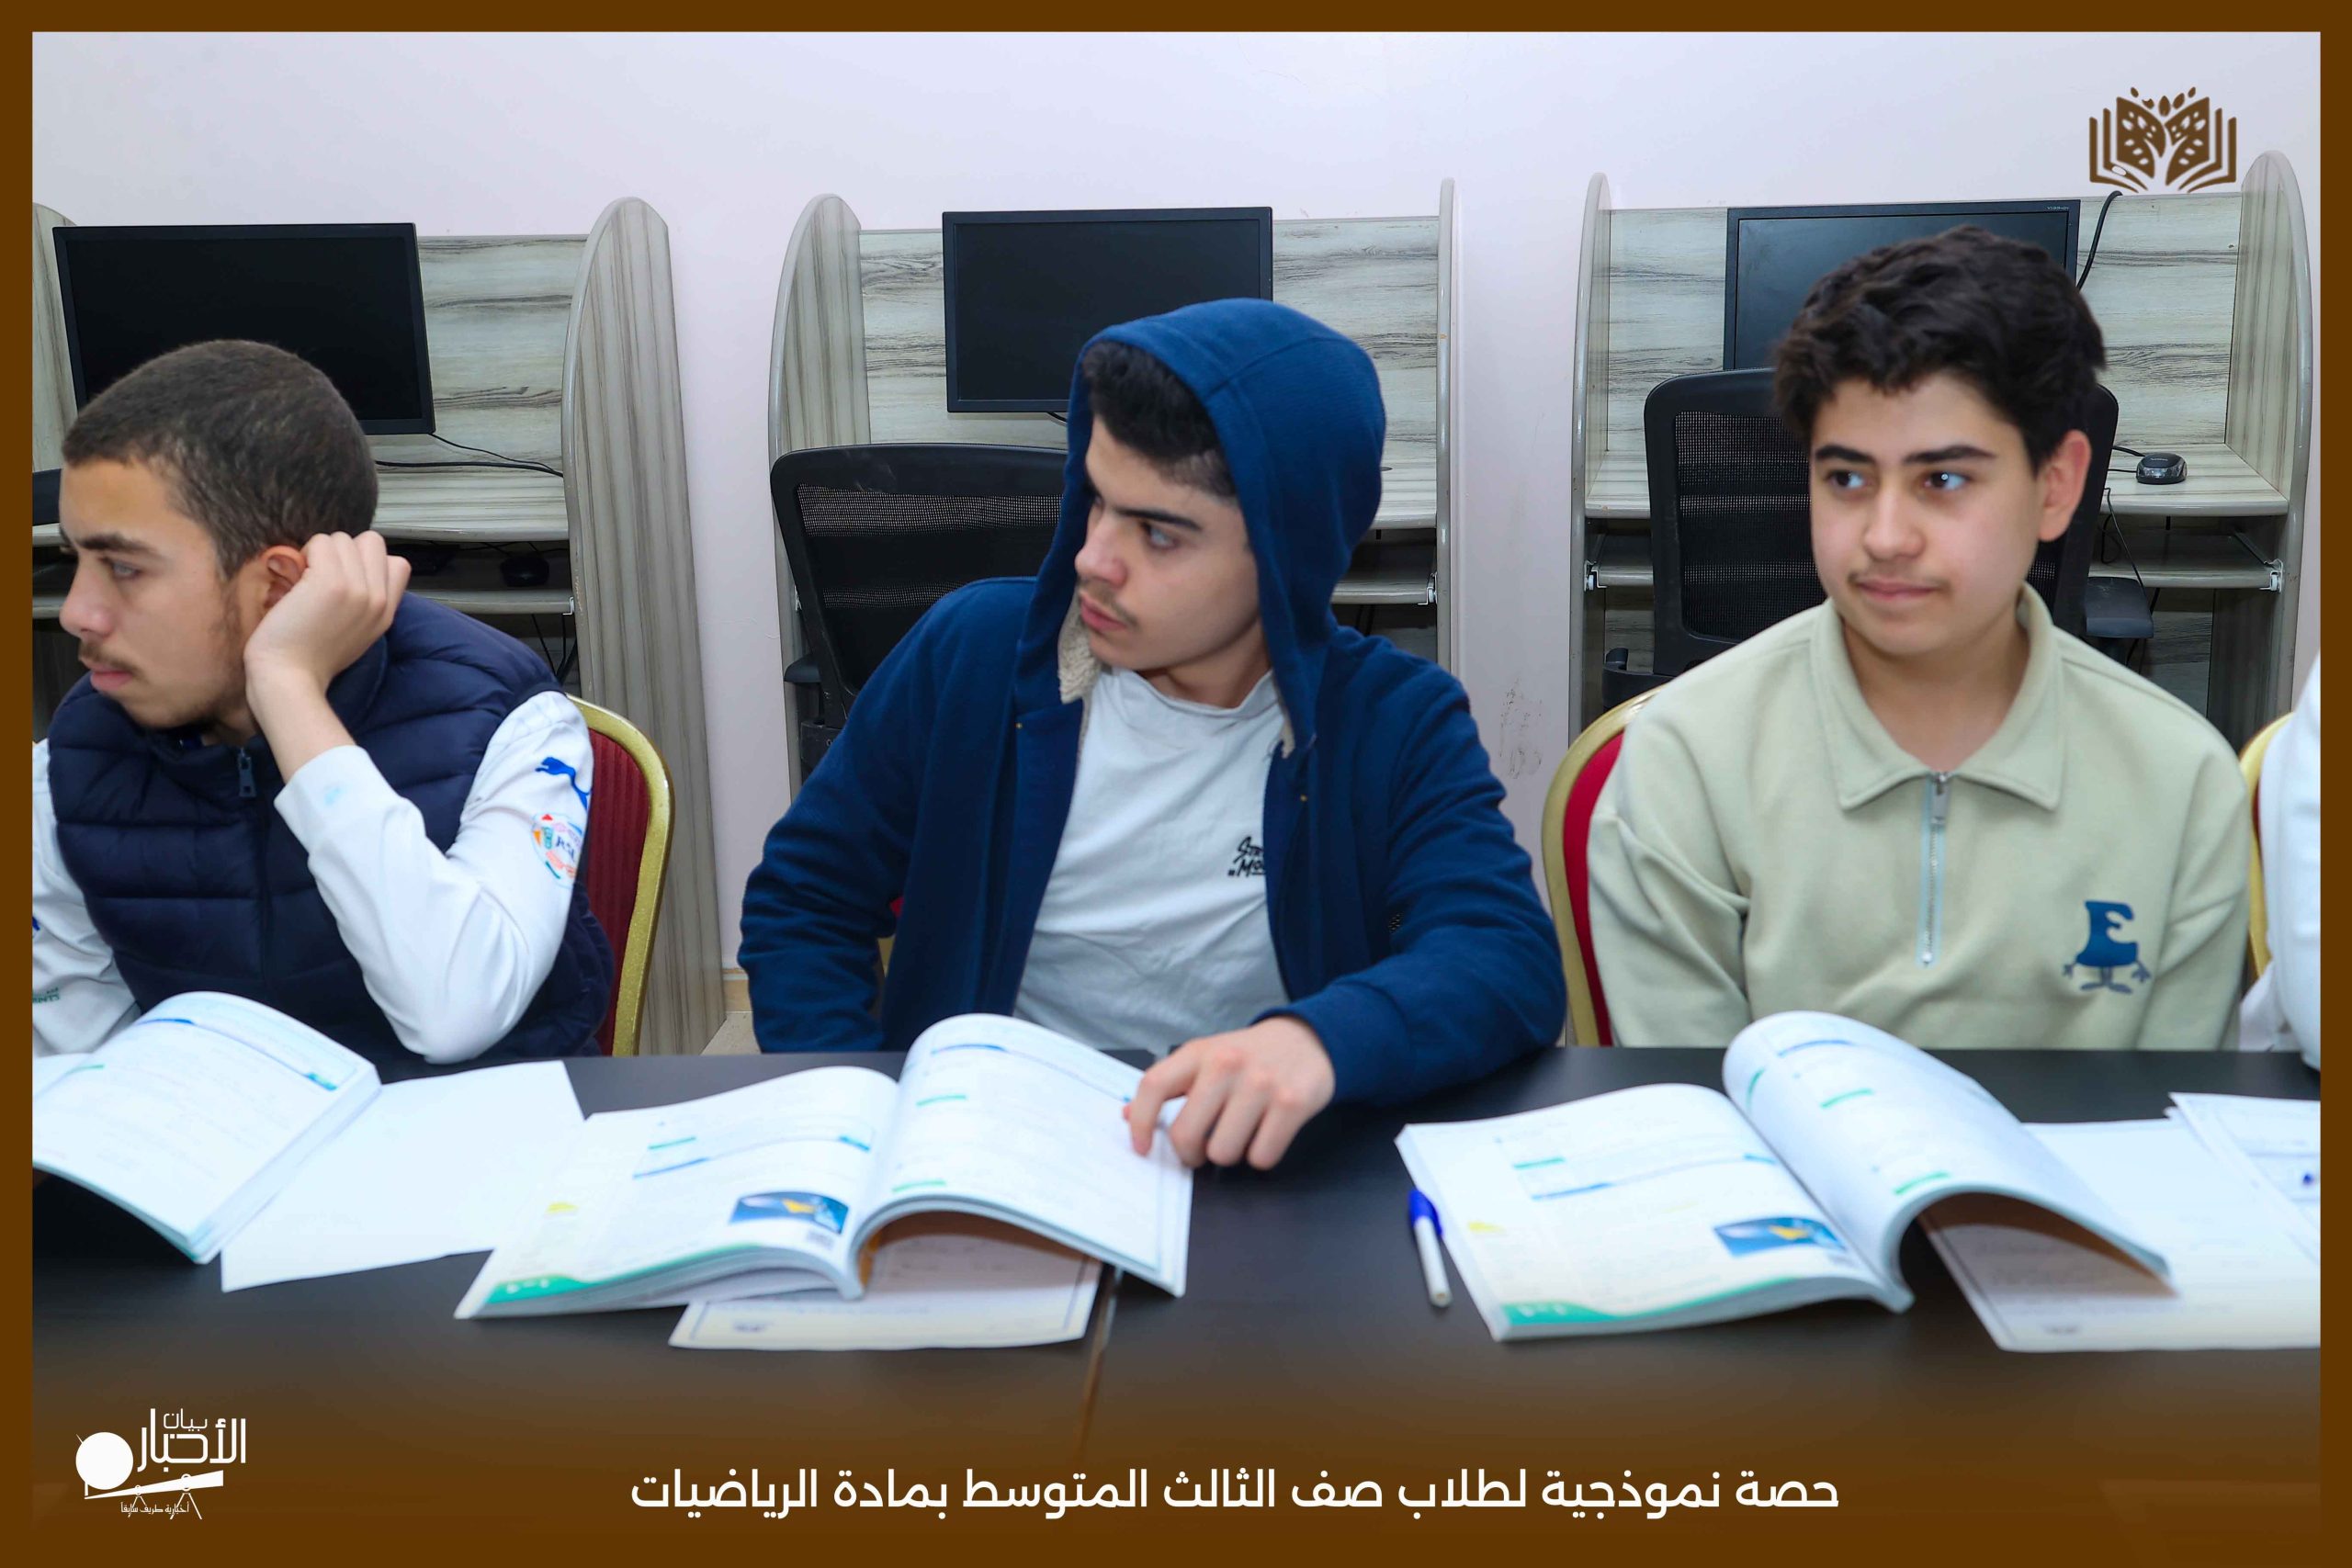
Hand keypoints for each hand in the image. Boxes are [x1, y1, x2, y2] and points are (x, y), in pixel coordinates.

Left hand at [242, 532, 410, 699]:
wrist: (290, 677)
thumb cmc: (311, 659)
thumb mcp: (357, 635)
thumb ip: (368, 605)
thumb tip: (355, 573)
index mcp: (386, 612)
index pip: (397, 564)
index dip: (367, 564)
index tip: (345, 581)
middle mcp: (378, 598)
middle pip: (372, 542)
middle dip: (344, 552)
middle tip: (322, 576)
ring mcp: (358, 588)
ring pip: (343, 539)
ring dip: (320, 552)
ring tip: (306, 580)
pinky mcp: (330, 581)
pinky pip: (321, 543)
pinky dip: (305, 554)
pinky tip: (295, 579)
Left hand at [1124, 1016, 1334, 1170]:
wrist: (1308, 1039)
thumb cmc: (1249, 1055)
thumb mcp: (1206, 1057)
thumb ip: (1170, 1084)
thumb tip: (1129, 1116)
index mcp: (1198, 1053)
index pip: (1154, 1086)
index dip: (1141, 1122)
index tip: (1142, 1147)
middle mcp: (1227, 1064)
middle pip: (1186, 1134)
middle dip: (1191, 1154)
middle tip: (1201, 1150)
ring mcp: (1261, 1084)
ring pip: (1223, 1153)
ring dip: (1230, 1154)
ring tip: (1240, 1134)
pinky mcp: (1292, 1103)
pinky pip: (1261, 1157)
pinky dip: (1261, 1156)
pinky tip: (1265, 1134)